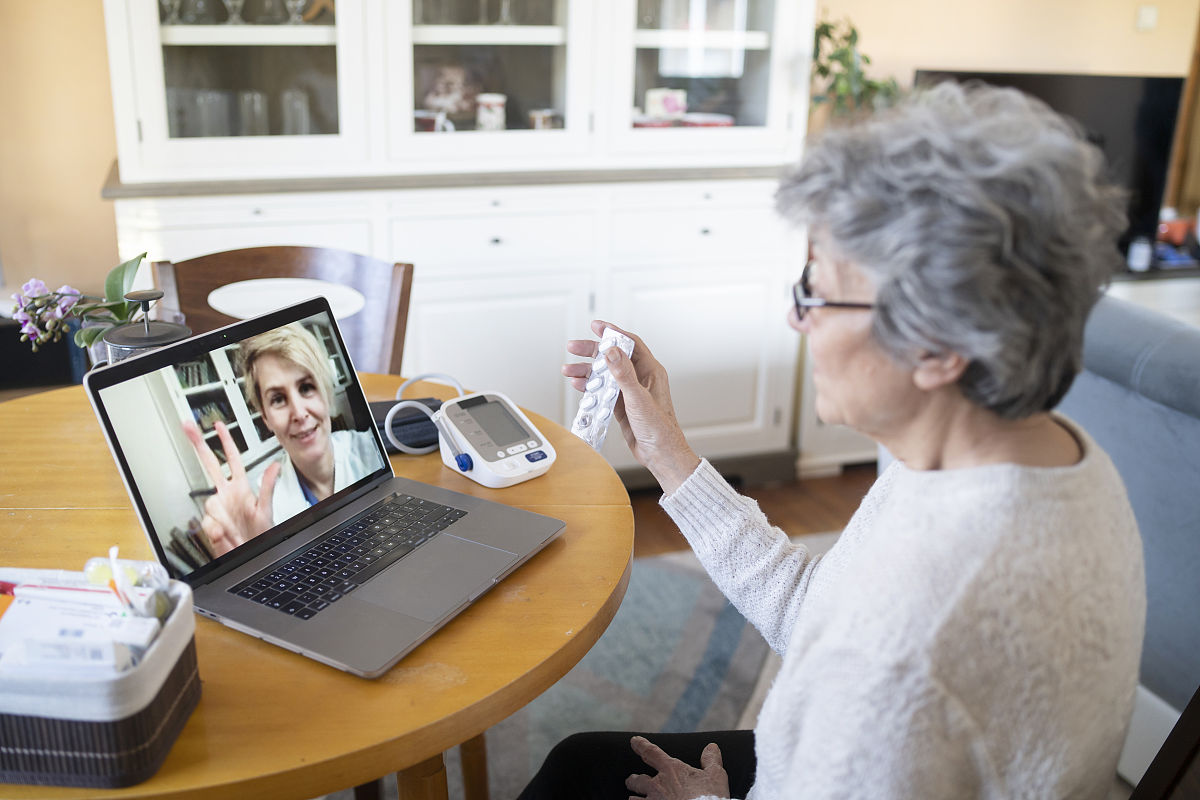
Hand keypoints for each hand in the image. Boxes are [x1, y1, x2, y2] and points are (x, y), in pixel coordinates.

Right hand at [183, 420, 279, 556]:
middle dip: (199, 444)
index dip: (225, 441)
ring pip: (209, 504)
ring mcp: (218, 507)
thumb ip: (268, 485)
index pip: (232, 459)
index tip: (218, 425)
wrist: (253, 553)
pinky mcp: (212, 523)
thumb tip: (275, 465)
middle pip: (209, 464)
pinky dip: (216, 530)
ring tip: (234, 530)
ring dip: (220, 519)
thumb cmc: (261, 533)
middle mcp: (227, 493)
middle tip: (188, 426)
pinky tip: (226, 535)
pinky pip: (208, 523)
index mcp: (240, 486)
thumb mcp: (266, 509)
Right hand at [563, 320, 698, 492]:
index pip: (630, 343)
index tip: (596, 327)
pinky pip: (603, 391)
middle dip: (592, 351)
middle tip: (574, 347)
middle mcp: (640, 379)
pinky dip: (590, 387)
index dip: (613, 333)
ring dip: (587, 371)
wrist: (660, 454)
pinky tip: (579, 386)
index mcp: (650, 371)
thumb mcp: (638, 398)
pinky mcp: (622, 406)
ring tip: (569, 369)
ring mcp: (630, 392)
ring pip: (605, 375)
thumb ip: (623, 374)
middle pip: (613, 357)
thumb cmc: (659, 428)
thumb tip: (612, 351)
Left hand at [625, 736, 730, 799]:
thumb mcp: (716, 776)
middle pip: (638, 780)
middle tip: (631, 779)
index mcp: (671, 770)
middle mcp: (657, 786)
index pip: (651, 752)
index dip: (641, 745)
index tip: (634, 741)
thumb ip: (711, 761)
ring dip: (635, 798)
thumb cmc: (710, 798)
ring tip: (632, 798)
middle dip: (633, 779)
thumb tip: (711, 747)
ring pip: (635, 799)